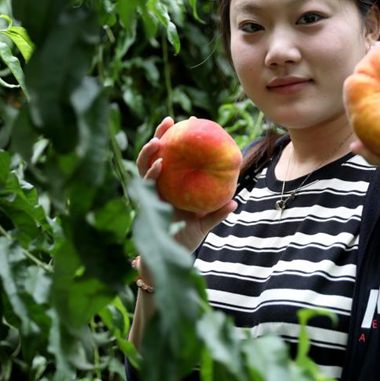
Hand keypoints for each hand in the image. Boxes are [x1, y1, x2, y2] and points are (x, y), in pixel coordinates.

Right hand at [136, 116, 237, 252]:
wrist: (172, 259)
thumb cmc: (187, 238)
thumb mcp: (205, 223)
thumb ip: (217, 212)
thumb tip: (235, 202)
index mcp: (172, 184)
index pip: (174, 155)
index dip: (179, 138)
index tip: (192, 120)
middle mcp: (159, 186)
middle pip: (156, 155)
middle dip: (159, 135)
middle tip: (168, 121)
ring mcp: (150, 194)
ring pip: (144, 167)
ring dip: (149, 152)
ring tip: (159, 140)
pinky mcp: (145, 204)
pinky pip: (146, 186)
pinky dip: (151, 174)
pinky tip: (159, 165)